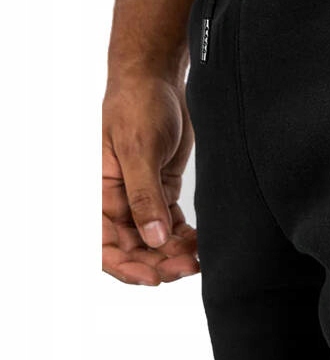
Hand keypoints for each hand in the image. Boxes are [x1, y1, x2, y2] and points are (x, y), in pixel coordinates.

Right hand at [102, 76, 197, 284]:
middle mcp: (115, 201)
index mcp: (97, 192)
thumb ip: (145, 196)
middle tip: (189, 268)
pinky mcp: (162, 191)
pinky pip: (171, 226)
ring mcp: (140, 198)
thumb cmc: (137, 105)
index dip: (125, 267)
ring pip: (154, 241)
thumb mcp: (139, 150)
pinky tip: (201, 244)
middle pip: (133, 248)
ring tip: (199, 259)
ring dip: (174, 254)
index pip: (103, 244)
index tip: (153, 279)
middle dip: (158, 263)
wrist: (158, 80)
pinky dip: (185, 238)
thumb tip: (154, 239)